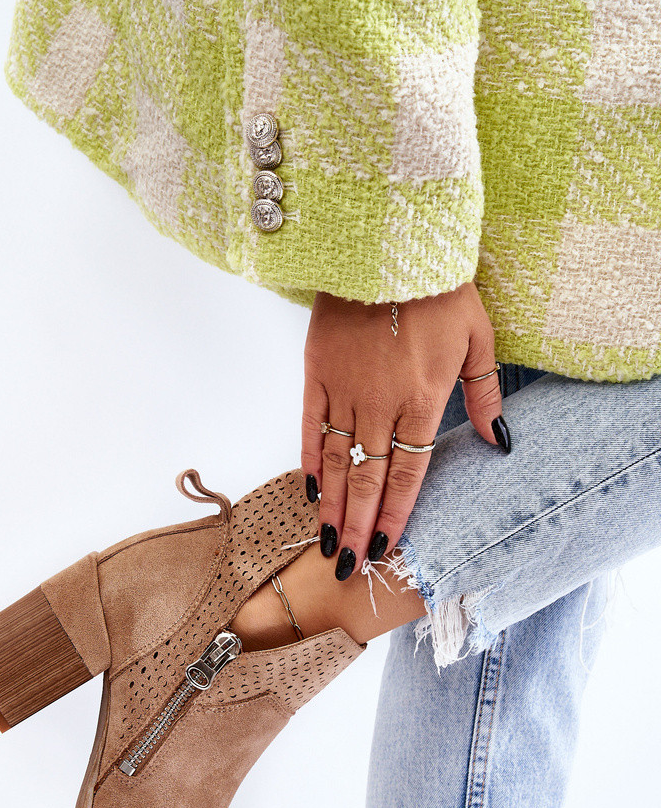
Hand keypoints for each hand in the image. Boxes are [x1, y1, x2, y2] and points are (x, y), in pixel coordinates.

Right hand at [301, 283, 509, 578]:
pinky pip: (309, 425)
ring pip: (335, 460)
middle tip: (346, 565)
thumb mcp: (479, 338)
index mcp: (423, 399)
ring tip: (325, 540)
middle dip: (356, 526)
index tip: (383, 548)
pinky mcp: (315, 371)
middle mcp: (380, 403)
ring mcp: (344, 389)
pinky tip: (308, 489)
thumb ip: (484, 395)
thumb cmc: (441, 289)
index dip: (394, 513)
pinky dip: (308, 459)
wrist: (390, 242)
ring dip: (330, 505)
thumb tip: (499, 441)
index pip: (407, 473)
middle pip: (366, 477)